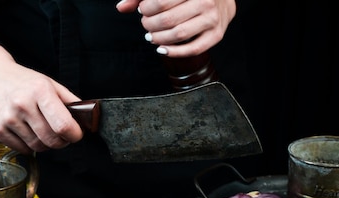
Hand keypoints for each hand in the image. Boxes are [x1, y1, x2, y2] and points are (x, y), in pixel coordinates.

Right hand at [0, 45, 83, 153]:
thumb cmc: (23, 81)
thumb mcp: (49, 83)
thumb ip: (69, 101)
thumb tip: (86, 119)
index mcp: (39, 91)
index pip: (63, 125)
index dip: (74, 135)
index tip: (76, 134)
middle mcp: (22, 104)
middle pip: (51, 140)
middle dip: (62, 142)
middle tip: (61, 136)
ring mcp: (8, 118)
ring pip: (37, 147)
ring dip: (45, 144)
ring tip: (43, 131)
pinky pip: (22, 149)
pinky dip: (29, 146)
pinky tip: (28, 133)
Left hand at [116, 0, 235, 56]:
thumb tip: (121, 7)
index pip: (160, 2)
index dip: (146, 9)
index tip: (143, 10)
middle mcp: (205, 1)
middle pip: (167, 20)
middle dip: (150, 25)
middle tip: (146, 24)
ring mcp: (212, 19)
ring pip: (178, 35)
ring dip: (159, 39)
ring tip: (151, 36)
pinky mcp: (216, 34)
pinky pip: (192, 49)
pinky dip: (173, 52)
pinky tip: (162, 49)